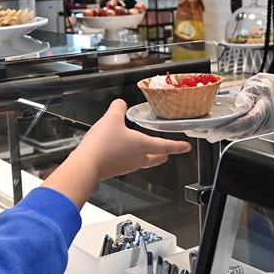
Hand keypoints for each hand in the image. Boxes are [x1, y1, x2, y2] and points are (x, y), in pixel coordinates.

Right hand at [45, 100, 190, 207]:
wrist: (87, 165)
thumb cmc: (103, 145)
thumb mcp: (111, 118)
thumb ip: (118, 108)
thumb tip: (120, 103)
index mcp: (142, 145)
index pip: (165, 145)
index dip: (177, 145)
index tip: (186, 147)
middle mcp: (138, 158)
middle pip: (156, 159)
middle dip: (163, 155)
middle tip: (168, 154)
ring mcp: (127, 166)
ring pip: (143, 163)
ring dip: (148, 157)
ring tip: (149, 153)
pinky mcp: (115, 170)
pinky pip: (128, 164)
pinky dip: (131, 158)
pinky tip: (124, 153)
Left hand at [188, 73, 273, 142]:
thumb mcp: (261, 85)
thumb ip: (249, 94)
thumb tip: (240, 103)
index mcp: (263, 112)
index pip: (243, 125)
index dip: (226, 130)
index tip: (210, 134)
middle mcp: (259, 125)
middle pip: (234, 133)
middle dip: (213, 133)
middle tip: (193, 130)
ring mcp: (256, 129)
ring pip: (233, 134)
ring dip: (214, 132)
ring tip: (195, 128)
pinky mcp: (252, 129)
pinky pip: (236, 131)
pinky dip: (222, 130)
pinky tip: (209, 126)